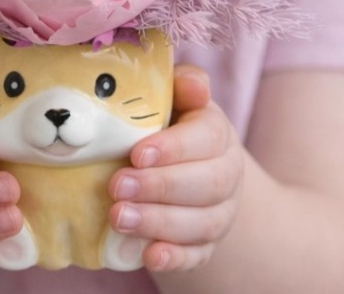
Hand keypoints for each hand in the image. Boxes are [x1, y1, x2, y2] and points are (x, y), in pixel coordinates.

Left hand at [107, 63, 242, 271]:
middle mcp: (227, 173)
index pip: (207, 138)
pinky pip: (198, 256)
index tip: (137, 154)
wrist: (184, 167)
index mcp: (217, 132)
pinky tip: (148, 256)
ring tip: (118, 218)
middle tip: (117, 187)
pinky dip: (175, 258)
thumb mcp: (174, 98)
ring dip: (159, 222)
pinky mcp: (206, 244)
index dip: (174, 148)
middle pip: (209, 184)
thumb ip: (183, 85)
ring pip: (203, 222)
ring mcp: (220, 212)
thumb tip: (195, 86)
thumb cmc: (167, 124)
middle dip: (160, 187)